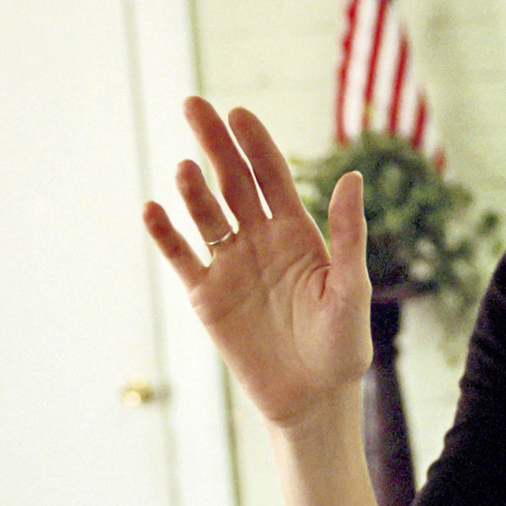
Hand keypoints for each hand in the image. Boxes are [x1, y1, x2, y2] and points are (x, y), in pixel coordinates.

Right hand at [144, 99, 373, 432]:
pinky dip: (165, 233)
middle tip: (193, 106)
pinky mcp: (205, 295)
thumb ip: (349, 235)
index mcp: (297, 232)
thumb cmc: (341, 347)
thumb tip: (352, 176)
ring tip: (186, 169)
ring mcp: (230, 264)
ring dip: (193, 190)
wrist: (312, 399)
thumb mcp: (351, 289)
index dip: (255, 144)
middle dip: (214, 144)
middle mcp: (260, 239)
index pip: (272, 176)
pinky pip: (181, 256)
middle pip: (232, 181)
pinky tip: (152, 209)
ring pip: (205, 214)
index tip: (238, 113)